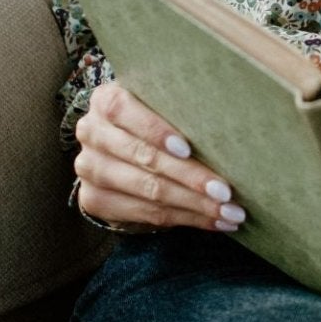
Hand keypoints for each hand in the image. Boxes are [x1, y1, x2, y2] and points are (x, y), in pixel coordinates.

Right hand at [73, 81, 247, 233]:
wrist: (122, 145)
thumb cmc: (156, 117)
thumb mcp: (162, 103)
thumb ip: (182, 105)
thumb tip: (231, 114)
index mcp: (105, 100)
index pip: (124, 111)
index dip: (155, 130)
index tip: (188, 149)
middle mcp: (91, 132)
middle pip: (143, 157)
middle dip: (190, 177)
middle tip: (226, 192)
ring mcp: (89, 168)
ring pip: (148, 191)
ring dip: (195, 205)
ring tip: (230, 212)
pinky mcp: (94, 200)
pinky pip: (146, 214)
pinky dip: (186, 219)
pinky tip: (214, 221)